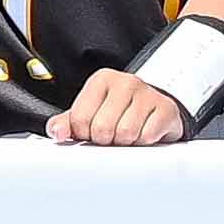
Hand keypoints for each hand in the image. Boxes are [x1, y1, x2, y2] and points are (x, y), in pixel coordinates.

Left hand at [46, 69, 196, 146]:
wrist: (154, 110)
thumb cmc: (117, 112)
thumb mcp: (89, 114)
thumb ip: (66, 123)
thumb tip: (57, 132)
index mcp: (101, 80)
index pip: (80, 118)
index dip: (83, 134)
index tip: (90, 132)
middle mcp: (125, 82)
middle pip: (102, 128)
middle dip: (105, 140)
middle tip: (111, 136)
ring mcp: (148, 93)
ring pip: (126, 134)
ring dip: (124, 143)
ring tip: (127, 135)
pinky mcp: (166, 109)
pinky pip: (147, 137)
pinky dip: (143, 143)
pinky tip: (143, 134)